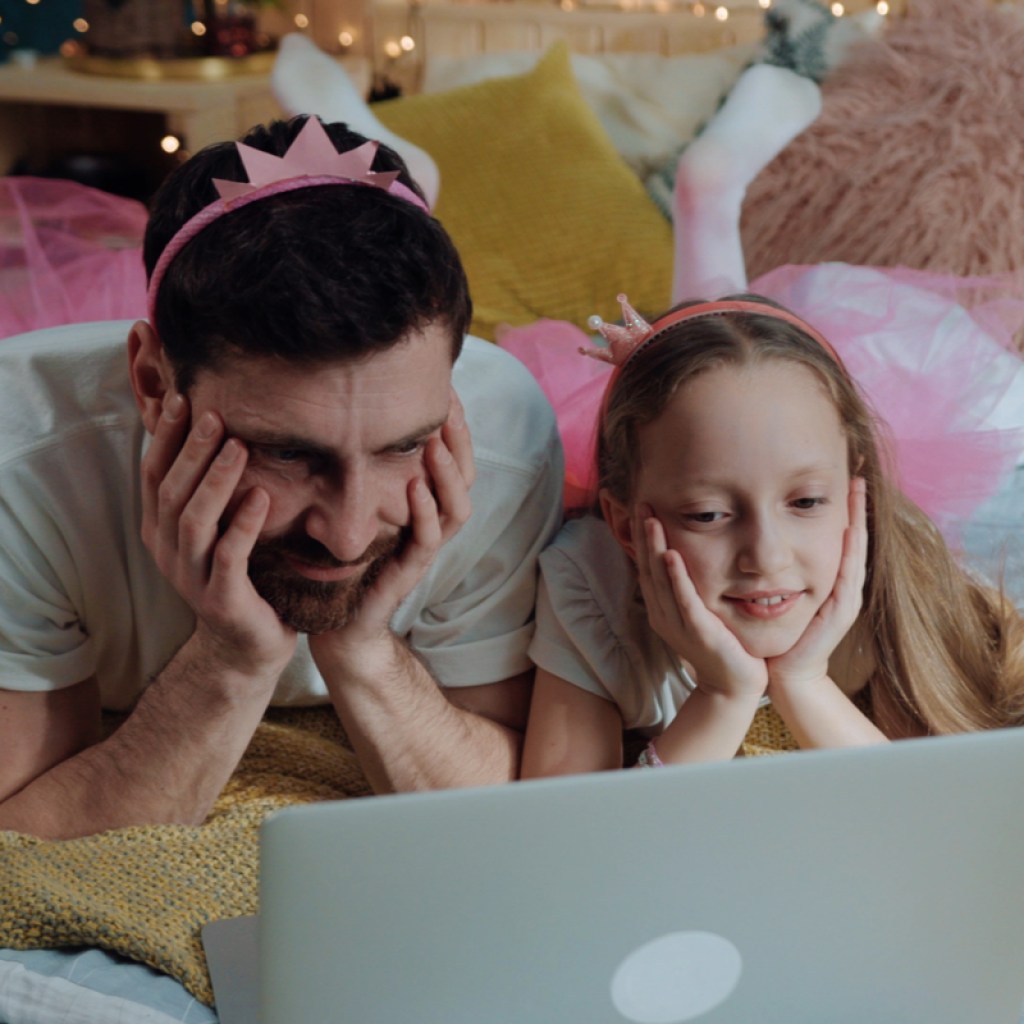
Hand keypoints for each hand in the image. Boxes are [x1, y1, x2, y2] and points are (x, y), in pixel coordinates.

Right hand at [140, 394, 297, 680]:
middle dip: (192, 450)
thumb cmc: (240, 576)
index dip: (167, 437)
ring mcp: (191, 578)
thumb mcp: (218, 530)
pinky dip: (243, 524)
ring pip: (193, 520)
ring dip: (215, 480)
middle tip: (214, 414)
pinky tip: (262, 497)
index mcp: (161, 531)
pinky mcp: (221, 598)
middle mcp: (168, 552)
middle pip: (171, 492)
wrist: (249, 646)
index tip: (184, 398)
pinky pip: (228, 556)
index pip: (154, 475)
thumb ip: (210, 491)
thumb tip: (218, 430)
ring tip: (237, 446)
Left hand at [310, 390, 474, 658]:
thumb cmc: (345, 567)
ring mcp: (423, 551)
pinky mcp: (408, 573)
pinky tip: (415, 487)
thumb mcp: (354, 509)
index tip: (445, 390)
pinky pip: (427, 541)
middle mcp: (431, 526)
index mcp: (423, 508)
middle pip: (466, 479)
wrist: (340, 626)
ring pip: (456, 508)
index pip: (453, 461)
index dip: (453, 428)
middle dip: (460, 442)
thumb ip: (361, 474)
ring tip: (436, 443)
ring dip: (448, 474)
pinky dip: (425, 512)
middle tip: (449, 407)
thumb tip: (345, 421)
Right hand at [635, 506, 767, 700]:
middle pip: (649, 568)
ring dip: (655, 548)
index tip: (644, 510)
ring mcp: (678, 624)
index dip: (645, 539)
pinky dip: (676, 577)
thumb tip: (686, 561)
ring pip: (660, 580)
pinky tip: (671, 555)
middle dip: (645, 536)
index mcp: (663, 610)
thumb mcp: (701, 614)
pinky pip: (684, 600)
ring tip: (651, 520)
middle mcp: (664, 615)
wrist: (734, 686)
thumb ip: (691, 590)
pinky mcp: (698, 632)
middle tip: (643, 504)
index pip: (649, 567)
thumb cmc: (723, 648)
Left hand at [767, 477, 866, 697]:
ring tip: (858, 490)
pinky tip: (851, 529)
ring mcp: (846, 597)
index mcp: (829, 579)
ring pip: (855, 550)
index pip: (840, 536)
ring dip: (858, 520)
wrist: (786, 672)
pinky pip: (848, 573)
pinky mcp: (840, 610)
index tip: (844, 478)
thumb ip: (780, 571)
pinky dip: (850, 550)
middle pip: (853, 537)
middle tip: (857, 473)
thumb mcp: (780, 593)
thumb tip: (764, 543)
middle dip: (856, 506)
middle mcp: (842, 585)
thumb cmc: (781, 634)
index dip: (843, 510)